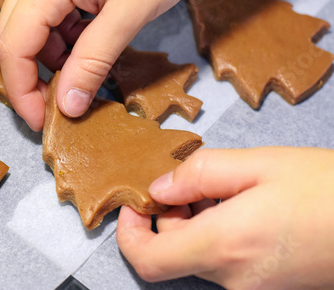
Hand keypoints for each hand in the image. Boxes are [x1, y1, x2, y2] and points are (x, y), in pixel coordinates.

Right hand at [0, 0, 203, 130]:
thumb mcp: (129, 14)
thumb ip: (93, 62)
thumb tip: (68, 105)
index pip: (14, 47)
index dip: (21, 91)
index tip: (40, 121)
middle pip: (11, 35)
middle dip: (28, 77)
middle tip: (54, 106)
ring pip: (28, 24)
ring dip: (46, 57)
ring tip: (76, 77)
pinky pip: (48, 10)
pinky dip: (60, 36)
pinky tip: (84, 46)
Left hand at [116, 147, 333, 288]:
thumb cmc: (325, 190)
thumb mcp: (259, 165)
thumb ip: (199, 174)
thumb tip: (160, 188)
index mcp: (223, 245)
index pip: (148, 259)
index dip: (128, 233)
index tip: (134, 203)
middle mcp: (232, 277)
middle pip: (171, 252)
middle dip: (167, 216)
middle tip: (191, 184)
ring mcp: (249, 287)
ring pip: (195, 256)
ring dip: (193, 224)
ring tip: (226, 191)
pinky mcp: (264, 286)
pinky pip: (221, 262)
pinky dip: (215, 235)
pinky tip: (242, 208)